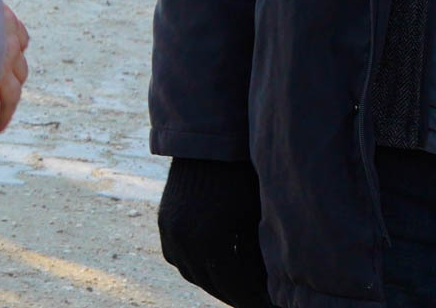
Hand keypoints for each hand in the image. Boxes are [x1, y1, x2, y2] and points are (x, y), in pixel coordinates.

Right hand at [0, 0, 28, 141]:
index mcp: (4, 21)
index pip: (21, 39)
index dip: (17, 52)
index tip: (11, 62)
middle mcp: (8, 46)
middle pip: (19, 73)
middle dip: (13, 87)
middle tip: (6, 100)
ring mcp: (0, 67)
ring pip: (9, 98)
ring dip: (3, 114)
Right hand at [159, 157, 275, 307]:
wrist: (209, 144)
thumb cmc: (242, 177)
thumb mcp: (256, 218)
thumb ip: (258, 256)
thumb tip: (271, 288)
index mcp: (208, 238)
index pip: (234, 286)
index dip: (253, 299)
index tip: (270, 305)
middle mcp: (182, 238)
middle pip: (210, 283)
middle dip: (235, 296)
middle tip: (255, 302)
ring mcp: (169, 229)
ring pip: (191, 273)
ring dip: (213, 283)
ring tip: (236, 290)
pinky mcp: (164, 221)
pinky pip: (175, 257)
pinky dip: (194, 267)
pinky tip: (213, 269)